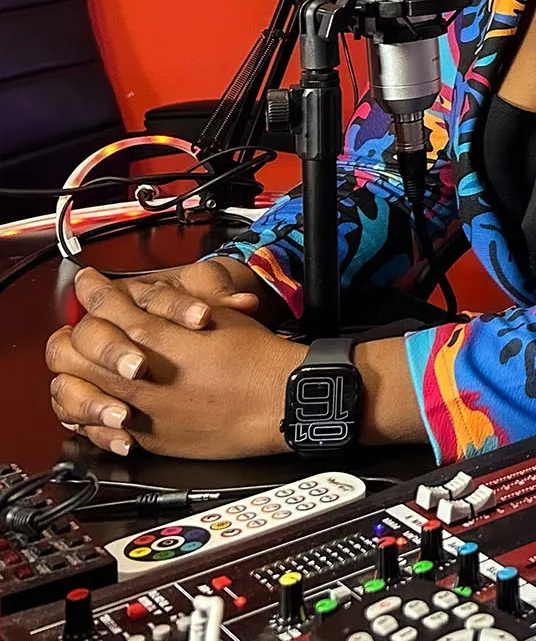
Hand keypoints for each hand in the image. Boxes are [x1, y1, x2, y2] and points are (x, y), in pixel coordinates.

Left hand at [46, 268, 304, 457]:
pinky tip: (95, 403)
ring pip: (73, 391)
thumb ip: (167, 304)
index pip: (102, 307)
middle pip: (72, 350)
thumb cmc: (254, 358)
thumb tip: (139, 293)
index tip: (87, 284)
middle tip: (79, 328)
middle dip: (72, 334)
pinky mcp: (146, 437)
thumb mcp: (214, 314)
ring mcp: (138, 408)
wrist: (278, 401)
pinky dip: (86, 414)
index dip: (91, 291)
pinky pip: (94, 429)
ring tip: (81, 367)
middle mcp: (138, 374)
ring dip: (71, 376)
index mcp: (154, 336)